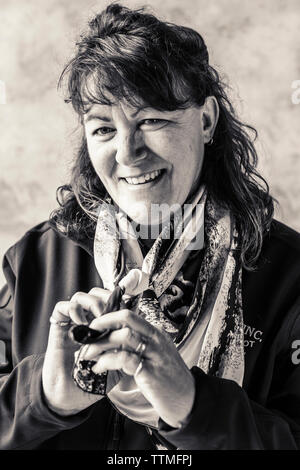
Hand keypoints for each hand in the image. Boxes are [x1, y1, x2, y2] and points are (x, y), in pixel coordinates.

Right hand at [42, 287, 119, 415]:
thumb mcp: (116, 363)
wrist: (70, 397)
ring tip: (98, 318)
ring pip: (81, 296)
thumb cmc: (93, 381)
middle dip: (106, 298)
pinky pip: (62, 307)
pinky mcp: (58, 327)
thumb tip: (136, 330)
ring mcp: (72, 323)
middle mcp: (87, 321)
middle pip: (96, 294)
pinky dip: (73, 309)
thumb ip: (125, 347)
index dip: (119, 301)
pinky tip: (81, 323)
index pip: (111, 301)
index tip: (127, 311)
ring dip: (92, 303)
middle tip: (112, 314)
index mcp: (102, 327)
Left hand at [80, 309, 195, 427]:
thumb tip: (111, 340)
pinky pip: (123, 359)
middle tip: (87, 334)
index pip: (129, 315)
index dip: (108, 317)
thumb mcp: (155, 355)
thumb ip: (138, 346)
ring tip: (88, 354)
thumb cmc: (167, 379)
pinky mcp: (150, 372)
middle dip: (102, 323)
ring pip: (123, 337)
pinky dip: (106, 362)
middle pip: (126, 318)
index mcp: (155, 333)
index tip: (94, 326)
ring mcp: (154, 354)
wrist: (187, 400)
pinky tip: (98, 368)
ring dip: (100, 344)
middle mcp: (156, 339)